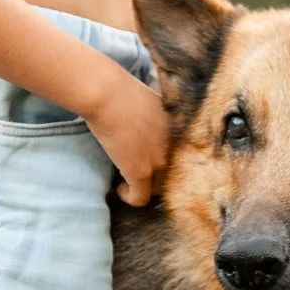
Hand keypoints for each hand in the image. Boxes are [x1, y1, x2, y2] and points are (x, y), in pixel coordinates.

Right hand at [87, 71, 169, 205]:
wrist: (107, 94)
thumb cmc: (122, 92)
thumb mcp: (153, 105)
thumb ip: (160, 122)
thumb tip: (151, 132)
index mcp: (181, 132)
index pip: (182, 160)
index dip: (164, 163)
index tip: (148, 162)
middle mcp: (175, 149)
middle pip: (172, 176)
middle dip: (156, 177)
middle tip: (138, 174)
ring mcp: (159, 161)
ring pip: (158, 189)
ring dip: (144, 188)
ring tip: (127, 182)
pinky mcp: (141, 172)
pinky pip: (141, 198)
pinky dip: (130, 197)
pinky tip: (120, 188)